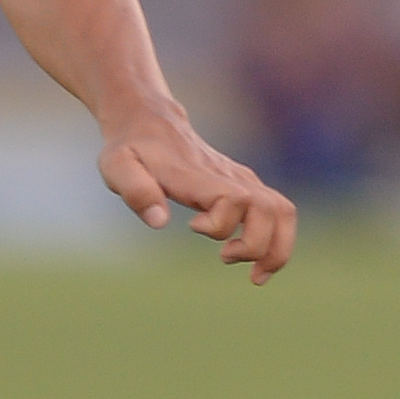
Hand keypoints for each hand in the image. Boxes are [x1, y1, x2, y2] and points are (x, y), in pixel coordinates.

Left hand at [97, 113, 296, 283]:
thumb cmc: (131, 149)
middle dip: (257, 246)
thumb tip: (159, 222)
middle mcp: (228, 176)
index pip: (233, 199)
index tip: (192, 226)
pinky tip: (256, 263)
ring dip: (276, 249)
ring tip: (254, 274)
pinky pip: (278, 213)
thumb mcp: (116, 166)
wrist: (151, 123)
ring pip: (283, 212)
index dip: (220, 223)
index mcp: (198, 175)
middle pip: (271, 210)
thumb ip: (135, 191)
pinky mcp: (246, 186)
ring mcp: (242, 180)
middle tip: (224, 257)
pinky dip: (277, 243)